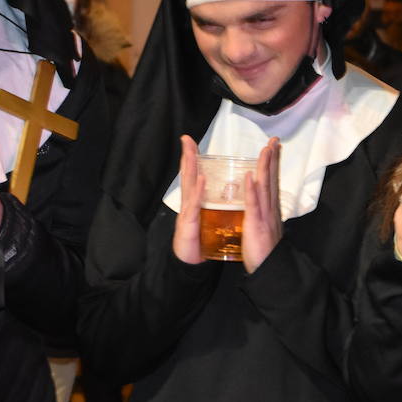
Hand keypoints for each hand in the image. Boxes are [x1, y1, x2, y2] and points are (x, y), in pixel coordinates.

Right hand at [172, 135, 204, 263]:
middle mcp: (188, 203)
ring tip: (192, 153)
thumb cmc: (197, 241)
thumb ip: (206, 205)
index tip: (190, 141)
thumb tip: (216, 193)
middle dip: (187, 157)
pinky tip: (202, 180)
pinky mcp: (189, 223)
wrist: (188, 262)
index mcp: (194, 201)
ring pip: (189, 187)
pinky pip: (194, 205)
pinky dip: (198, 192)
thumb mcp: (203, 218)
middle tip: (186, 139)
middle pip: (187, 176)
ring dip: (190, 169)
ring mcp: (187, 212)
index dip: (191, 158)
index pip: (193, 175)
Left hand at [242, 138, 281, 271]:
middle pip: (271, 179)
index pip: (271, 182)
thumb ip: (260, 216)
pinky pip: (254, 205)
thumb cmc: (263, 252)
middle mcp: (270, 209)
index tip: (273, 147)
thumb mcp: (262, 229)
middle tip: (274, 139)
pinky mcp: (256, 224)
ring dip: (265, 167)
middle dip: (272, 158)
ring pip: (265, 186)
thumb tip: (257, 207)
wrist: (270, 269)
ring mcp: (264, 215)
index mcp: (270, 209)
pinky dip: (252, 190)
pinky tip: (250, 177)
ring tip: (265, 149)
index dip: (272, 164)